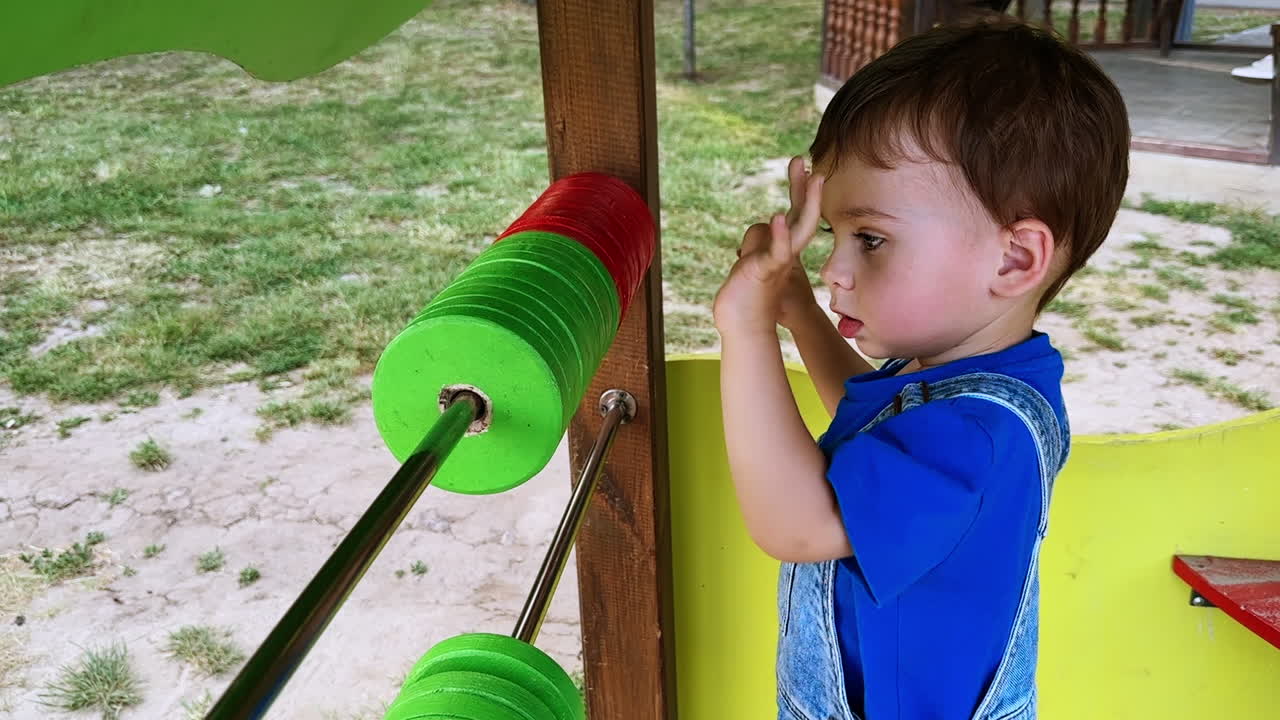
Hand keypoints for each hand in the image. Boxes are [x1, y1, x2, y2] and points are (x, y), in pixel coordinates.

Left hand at [713, 157, 823, 337]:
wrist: (747, 327)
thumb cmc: (748, 297)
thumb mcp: (749, 263)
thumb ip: (755, 246)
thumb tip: (752, 238)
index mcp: (782, 248)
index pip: (793, 214)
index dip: (799, 191)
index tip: (802, 165)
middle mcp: (786, 252)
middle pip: (801, 214)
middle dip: (805, 187)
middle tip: (803, 160)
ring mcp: (780, 261)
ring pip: (799, 230)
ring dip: (806, 203)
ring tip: (812, 177)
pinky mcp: (767, 271)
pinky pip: (777, 253)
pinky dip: (779, 237)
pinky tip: (776, 219)